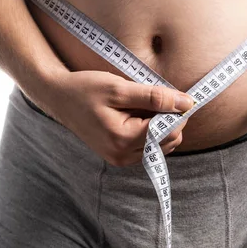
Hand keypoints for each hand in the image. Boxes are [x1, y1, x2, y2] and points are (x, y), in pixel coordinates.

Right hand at [26, 69, 193, 165]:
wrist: (58, 97)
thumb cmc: (86, 89)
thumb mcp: (121, 88)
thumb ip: (156, 97)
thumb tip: (188, 103)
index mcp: (124, 140)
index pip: (171, 131)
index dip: (177, 111)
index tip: (170, 93)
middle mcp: (123, 156)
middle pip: (170, 139)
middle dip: (168, 118)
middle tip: (148, 98)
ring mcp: (121, 158)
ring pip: (162, 143)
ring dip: (159, 124)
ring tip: (137, 106)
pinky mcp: (119, 155)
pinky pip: (148, 145)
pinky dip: (149, 129)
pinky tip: (133, 114)